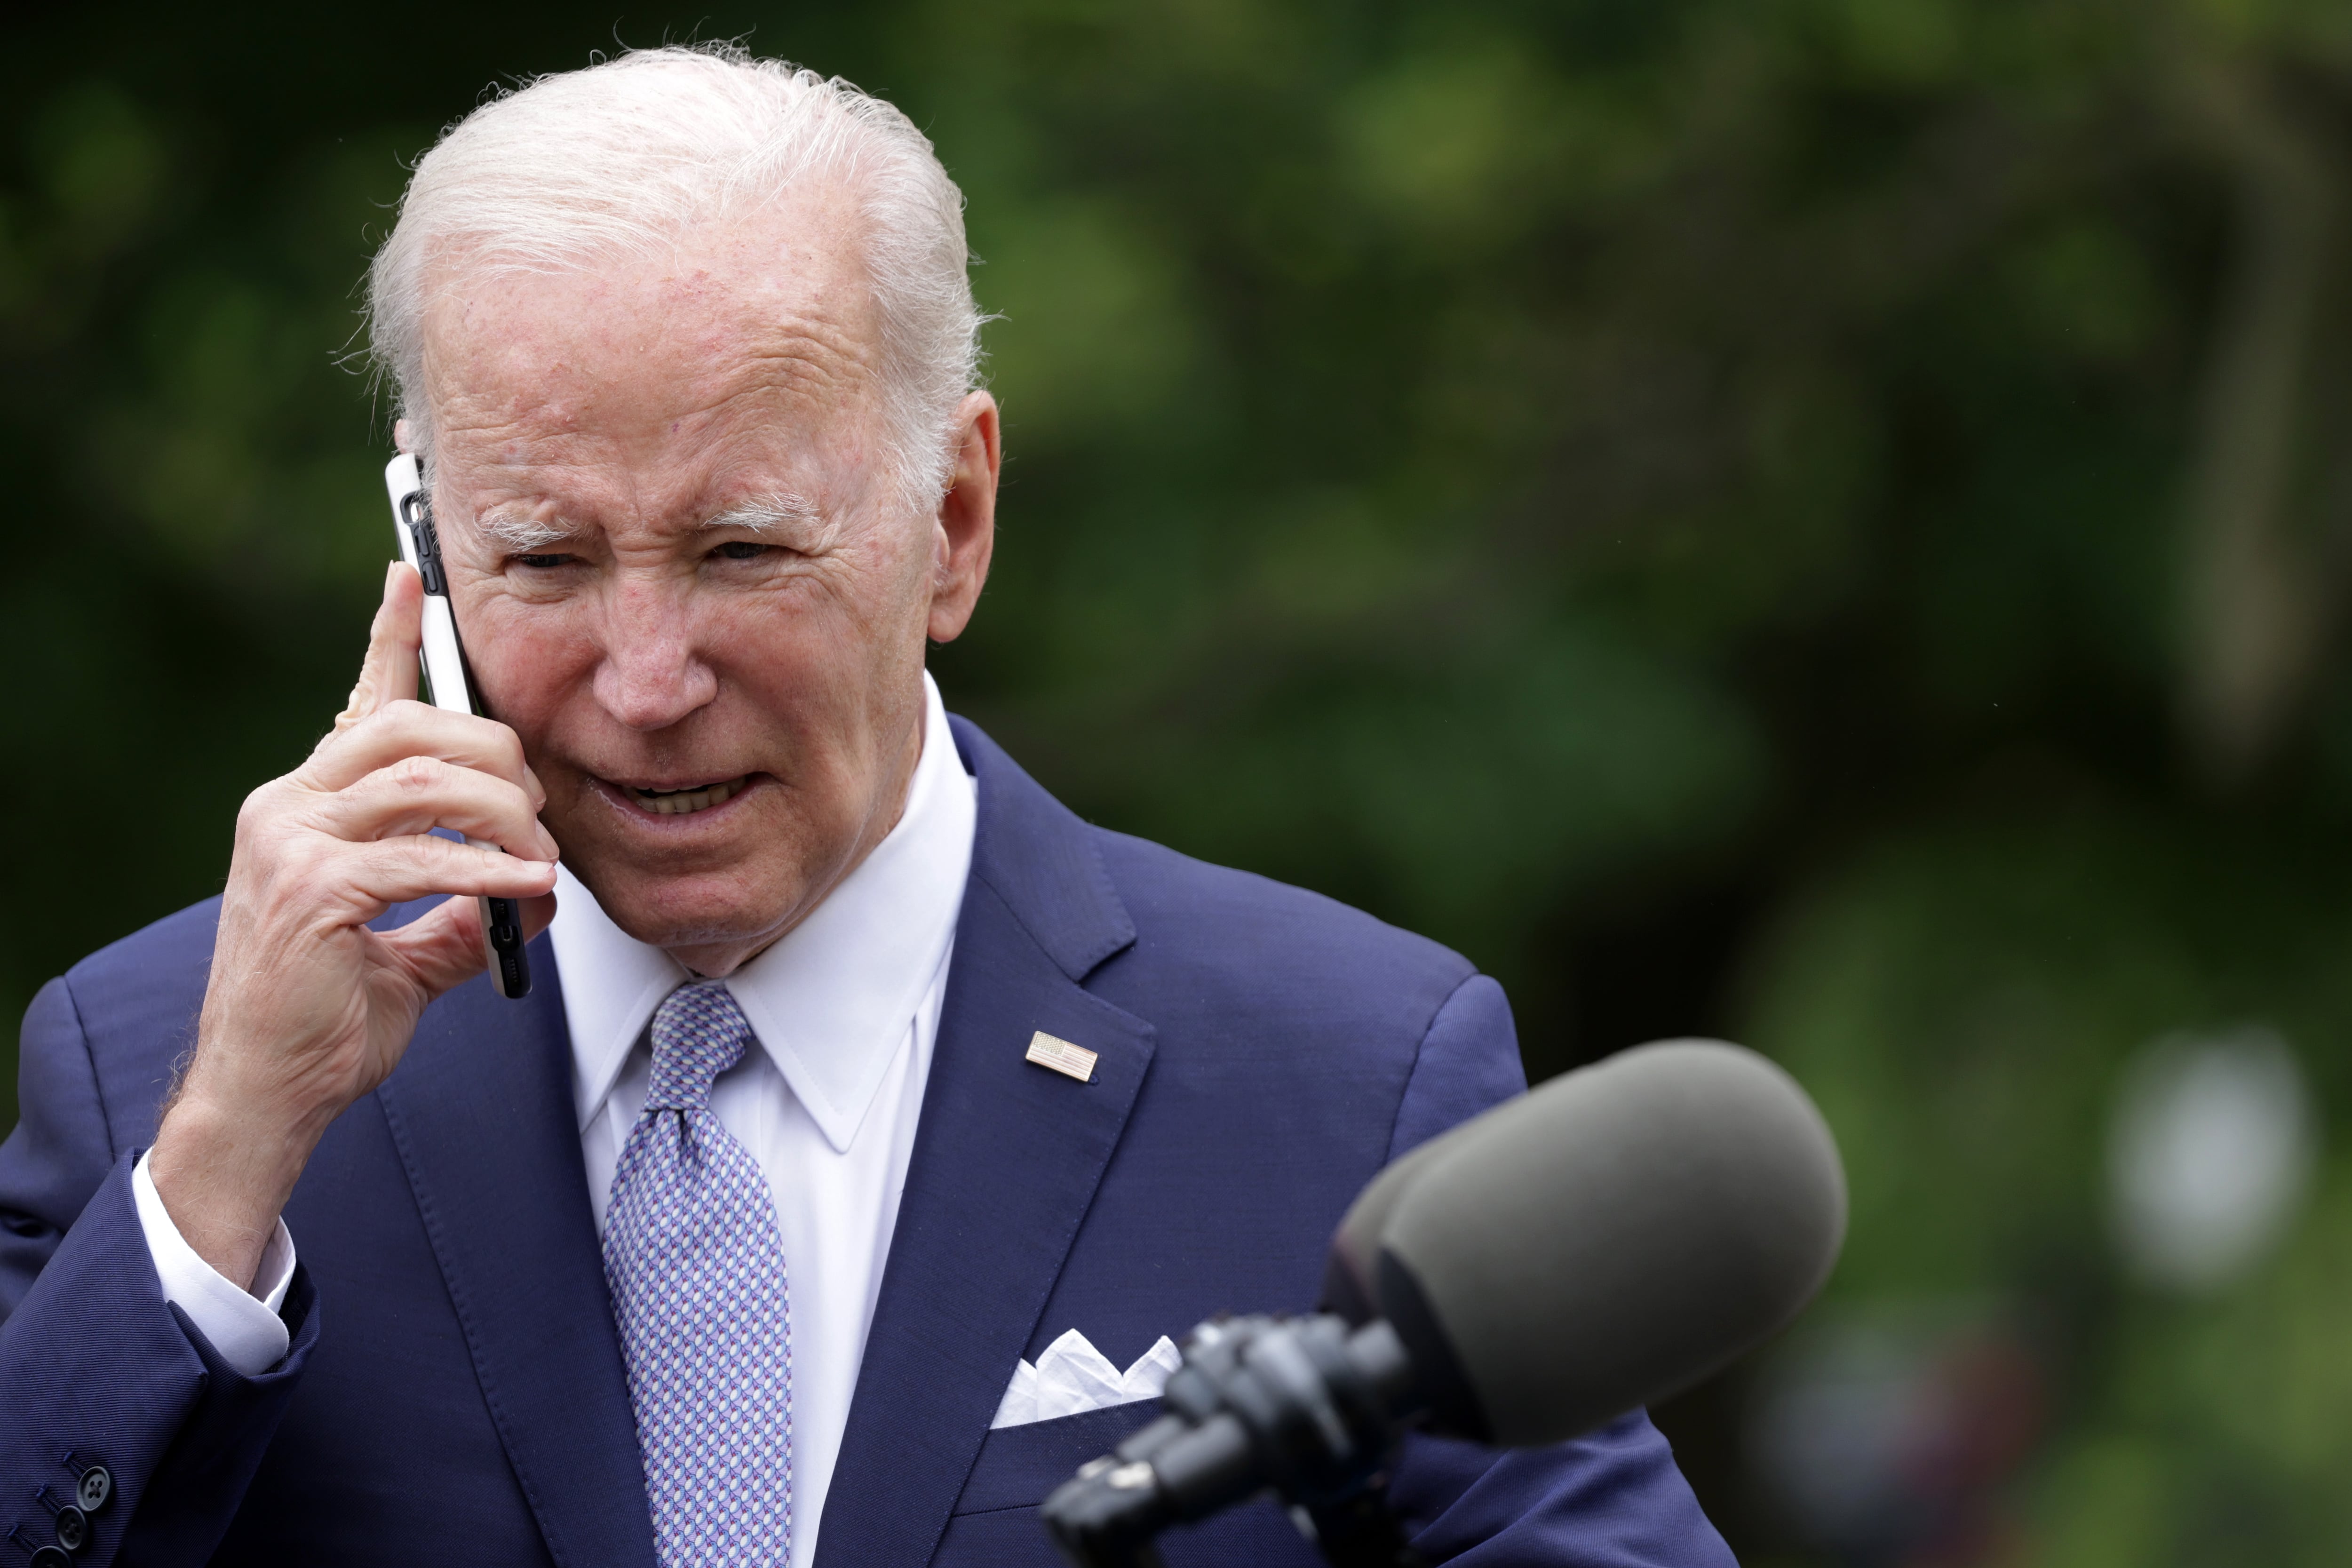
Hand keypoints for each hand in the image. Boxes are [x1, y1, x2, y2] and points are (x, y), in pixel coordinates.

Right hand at [149, 563, 560, 1289]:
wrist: (267, 1091)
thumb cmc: (326, 1019)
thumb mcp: (407, 948)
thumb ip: (458, 907)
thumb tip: (523, 891)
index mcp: (306, 803)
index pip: (358, 701)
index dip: (391, 637)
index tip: (414, 579)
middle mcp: (288, 805)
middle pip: (415, 726)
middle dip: (499, 755)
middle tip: (540, 810)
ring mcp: (292, 842)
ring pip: (427, 778)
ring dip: (504, 813)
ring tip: (539, 857)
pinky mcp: (312, 891)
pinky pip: (424, 856)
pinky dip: (491, 869)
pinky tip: (529, 887)